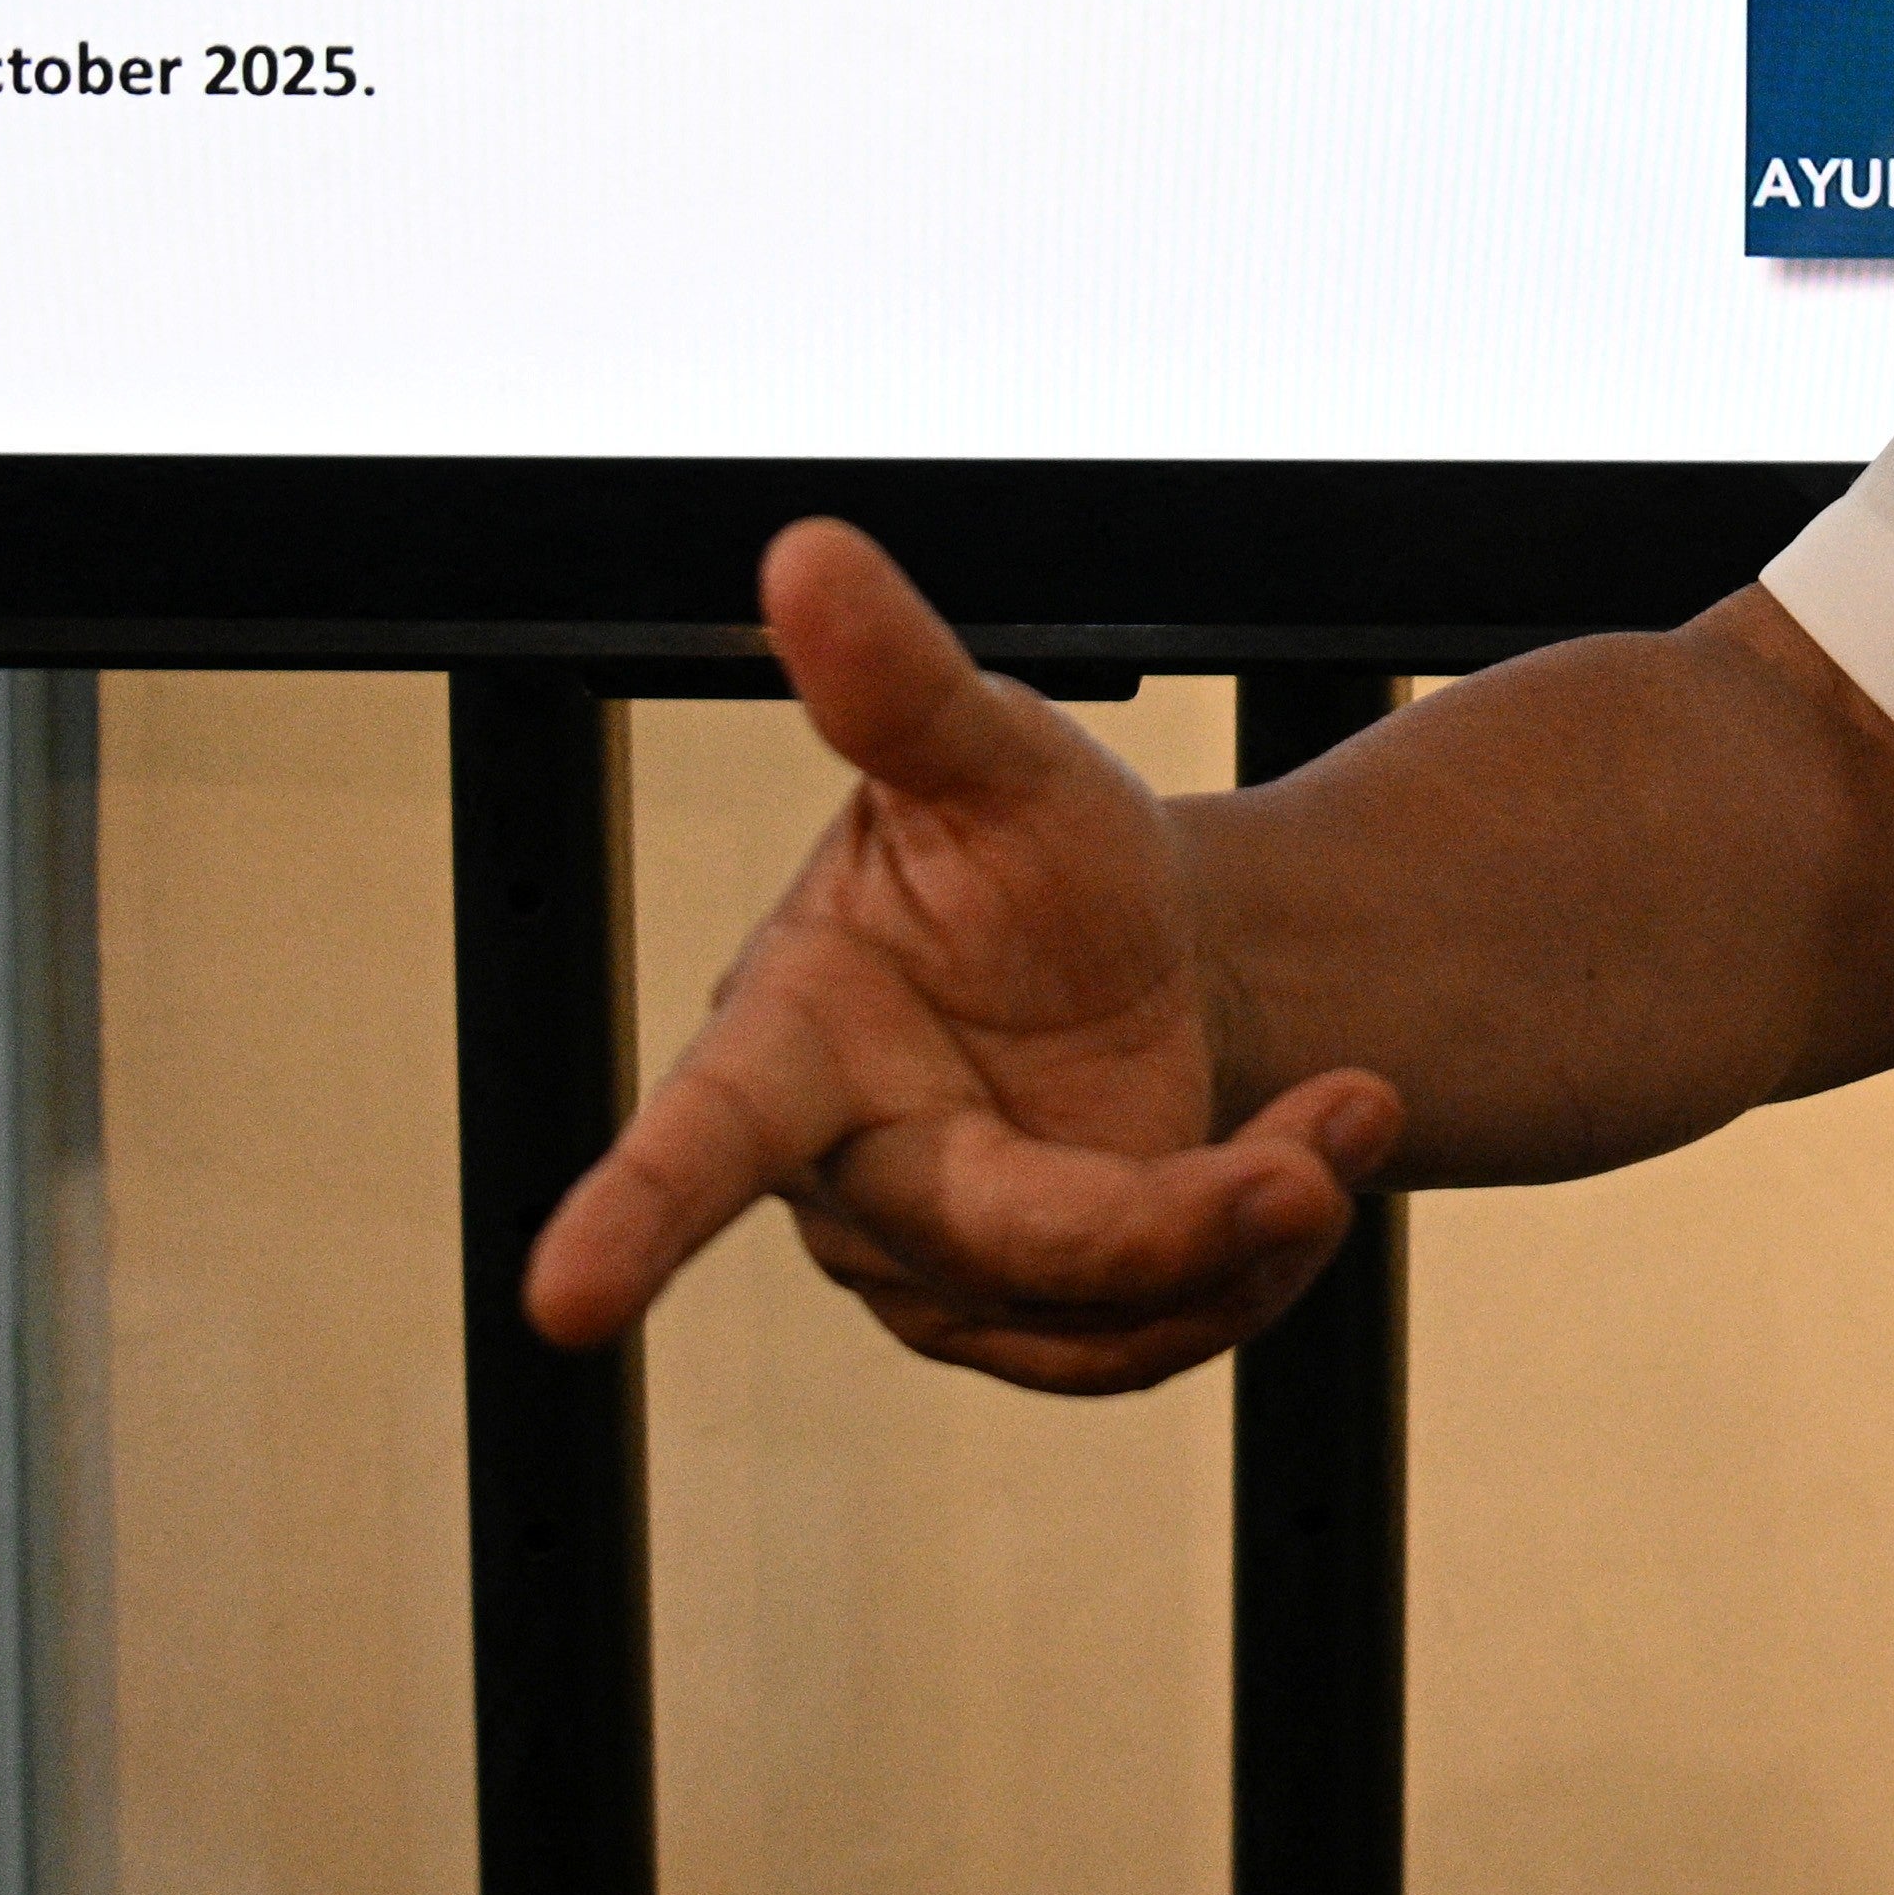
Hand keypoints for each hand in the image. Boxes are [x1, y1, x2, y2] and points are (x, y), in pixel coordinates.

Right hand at [521, 521, 1401, 1390]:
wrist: (1149, 951)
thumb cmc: (1030, 849)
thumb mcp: (991, 751)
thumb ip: (895, 679)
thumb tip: (806, 552)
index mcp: (791, 1038)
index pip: (701, 1134)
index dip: (632, 1218)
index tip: (558, 1301)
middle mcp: (845, 1181)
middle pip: (997, 1242)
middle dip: (1167, 1217)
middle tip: (1316, 1157)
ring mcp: (936, 1275)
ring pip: (1096, 1315)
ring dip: (1249, 1229)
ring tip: (1334, 1121)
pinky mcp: (1028, 1327)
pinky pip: (1148, 1341)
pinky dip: (1256, 1260)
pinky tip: (1298, 1172)